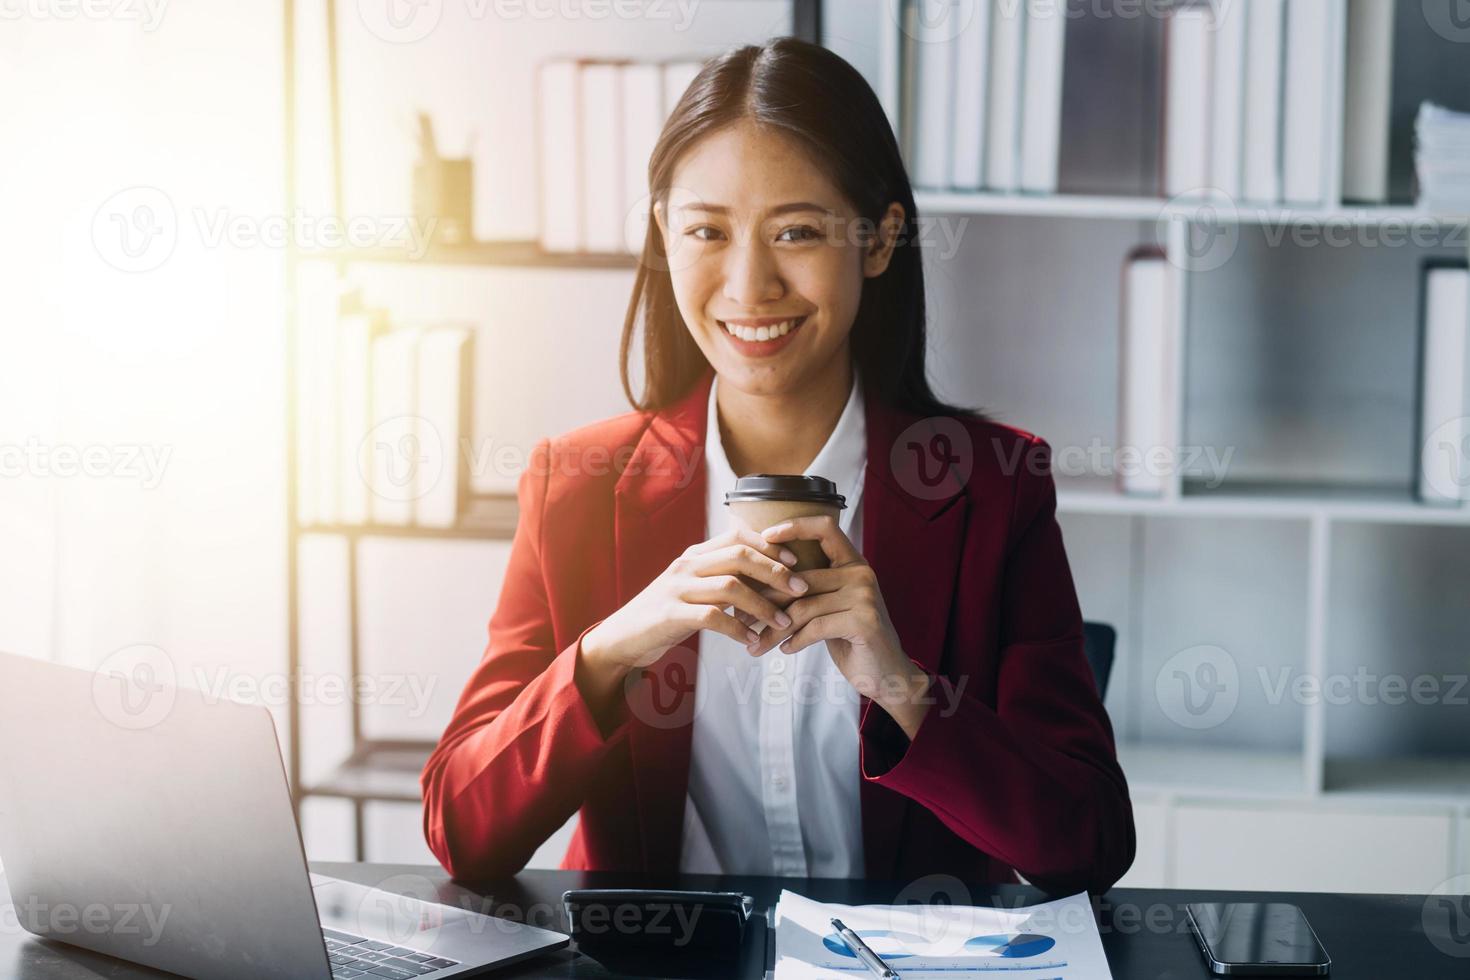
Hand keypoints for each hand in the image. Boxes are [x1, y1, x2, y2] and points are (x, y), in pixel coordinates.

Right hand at [580, 527, 810, 683]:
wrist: (622, 638)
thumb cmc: (664, 616)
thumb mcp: (691, 589)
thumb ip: (719, 579)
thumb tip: (764, 579)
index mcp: (693, 556)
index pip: (736, 536)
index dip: (769, 546)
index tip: (795, 562)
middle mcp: (686, 566)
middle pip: (740, 557)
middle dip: (776, 572)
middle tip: (801, 589)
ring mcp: (676, 589)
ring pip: (731, 587)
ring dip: (764, 606)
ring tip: (783, 622)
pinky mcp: (670, 615)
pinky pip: (713, 617)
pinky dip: (738, 629)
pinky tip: (752, 641)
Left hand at [750, 515, 933, 739]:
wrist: (886, 674)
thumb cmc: (850, 638)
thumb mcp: (830, 607)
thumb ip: (808, 589)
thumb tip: (757, 580)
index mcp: (853, 563)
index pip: (825, 528)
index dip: (795, 526)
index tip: (765, 536)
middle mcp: (861, 573)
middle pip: (800, 579)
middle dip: (766, 600)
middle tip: (742, 618)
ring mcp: (865, 596)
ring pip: (803, 607)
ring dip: (774, 629)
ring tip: (757, 644)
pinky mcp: (864, 620)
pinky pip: (815, 627)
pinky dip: (795, 641)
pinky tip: (785, 650)